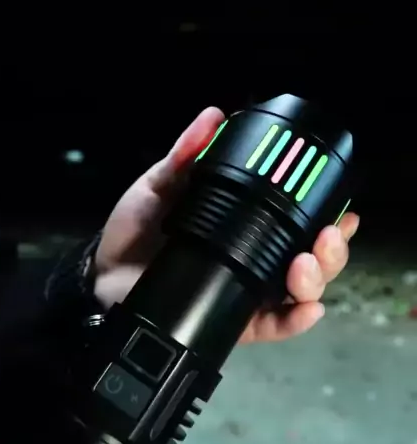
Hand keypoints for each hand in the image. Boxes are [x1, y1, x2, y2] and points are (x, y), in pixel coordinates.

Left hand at [94, 107, 358, 341]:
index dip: (327, 216)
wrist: (103, 276)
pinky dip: (295, 320)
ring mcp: (247, 292)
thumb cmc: (136, 230)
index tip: (340, 208)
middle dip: (330, 250)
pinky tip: (305, 308)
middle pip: (312, 260)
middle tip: (324, 236)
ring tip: (305, 266)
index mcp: (245, 226)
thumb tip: (212, 116)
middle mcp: (255, 259)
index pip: (298, 222)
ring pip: (300, 292)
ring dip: (316, 280)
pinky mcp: (234, 322)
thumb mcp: (161, 185)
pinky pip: (274, 327)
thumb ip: (185, 155)